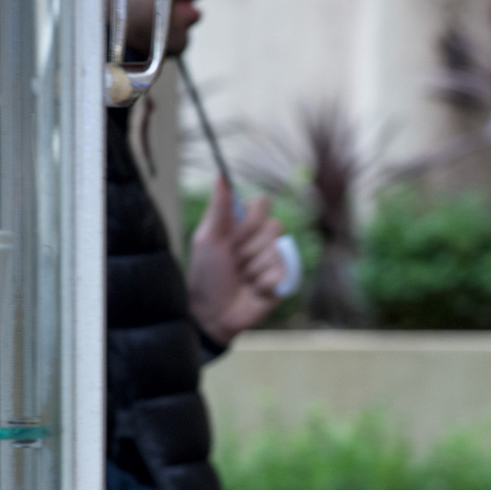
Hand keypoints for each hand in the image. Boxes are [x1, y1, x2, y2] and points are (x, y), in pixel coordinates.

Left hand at [188, 174, 289, 346]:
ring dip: (253, 268)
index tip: (231, 237)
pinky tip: (254, 290)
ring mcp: (275, 258)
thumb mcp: (208, 239)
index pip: (263, 204)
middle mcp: (262, 238)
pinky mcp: (284, 279)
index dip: (249, 221)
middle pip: (274, 226)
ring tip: (242, 279)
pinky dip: (264, 283)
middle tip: (234, 262)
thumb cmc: (206, 275)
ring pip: (276, 251)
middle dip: (248, 248)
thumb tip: (221, 175)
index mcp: (243, 224)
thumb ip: (220, 208)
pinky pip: (283, 271)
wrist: (213, 314)